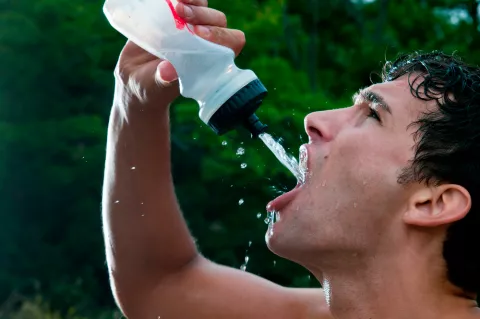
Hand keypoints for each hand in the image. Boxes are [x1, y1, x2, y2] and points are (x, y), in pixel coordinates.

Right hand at [114, 0, 246, 106]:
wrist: (134, 79)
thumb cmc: (151, 88)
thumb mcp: (154, 86)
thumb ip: (163, 79)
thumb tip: (168, 72)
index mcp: (210, 61)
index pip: (232, 43)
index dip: (221, 35)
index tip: (199, 34)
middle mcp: (205, 42)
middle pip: (219, 21)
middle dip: (203, 15)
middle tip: (181, 14)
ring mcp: (190, 28)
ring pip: (204, 7)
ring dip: (194, 3)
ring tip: (176, 5)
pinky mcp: (175, 17)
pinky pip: (185, 1)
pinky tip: (167, 0)